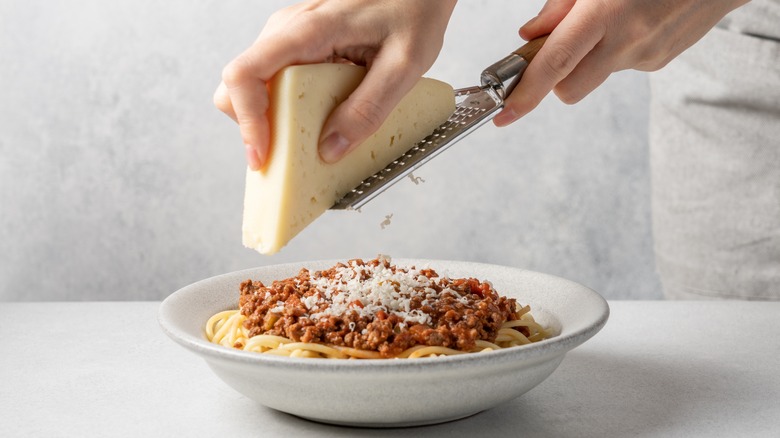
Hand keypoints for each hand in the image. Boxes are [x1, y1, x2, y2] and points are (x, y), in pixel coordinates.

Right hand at [214, 0, 456, 169]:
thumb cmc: (414, 10)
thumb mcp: (404, 65)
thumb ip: (368, 108)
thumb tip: (329, 150)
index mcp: (307, 32)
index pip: (244, 74)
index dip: (245, 120)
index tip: (264, 155)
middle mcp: (287, 31)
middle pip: (239, 87)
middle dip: (256, 128)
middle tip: (289, 157)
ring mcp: (289, 36)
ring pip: (255, 86)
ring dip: (273, 120)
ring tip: (311, 138)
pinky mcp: (299, 45)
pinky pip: (278, 81)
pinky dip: (288, 108)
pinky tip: (322, 117)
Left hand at [493, 0, 748, 126]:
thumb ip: (560, 4)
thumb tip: (530, 35)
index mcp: (606, 13)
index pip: (554, 65)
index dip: (525, 94)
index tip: (503, 114)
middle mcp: (628, 41)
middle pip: (569, 90)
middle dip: (554, 80)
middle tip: (554, 49)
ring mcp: (648, 56)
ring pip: (595, 76)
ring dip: (590, 57)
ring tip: (610, 18)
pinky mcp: (661, 61)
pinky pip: (622, 64)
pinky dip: (615, 49)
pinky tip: (635, 20)